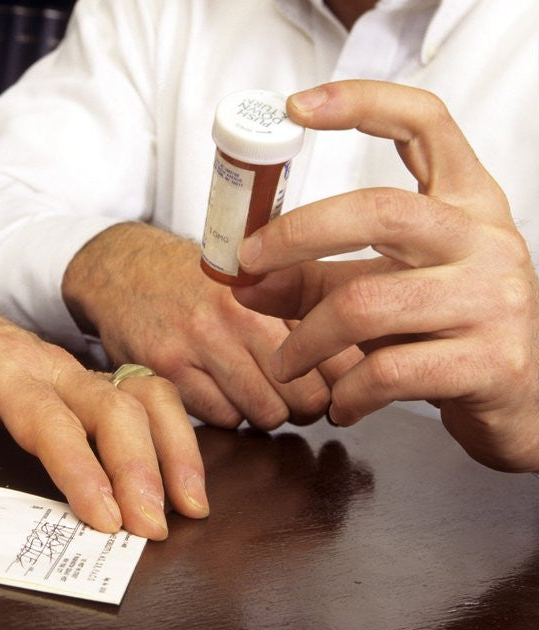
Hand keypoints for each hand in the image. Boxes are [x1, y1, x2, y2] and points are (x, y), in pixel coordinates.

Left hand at [0, 269, 209, 539]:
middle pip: (109, 406)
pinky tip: (185, 477)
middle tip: (151, 528)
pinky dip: (173, 433)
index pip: (45, 415)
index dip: (77, 465)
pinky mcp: (86, 382)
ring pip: (140, 396)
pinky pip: (145, 396)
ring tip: (189, 506)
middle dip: (138, 467)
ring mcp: (72, 370)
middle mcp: (46, 363)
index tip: (102, 515)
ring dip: (171, 449)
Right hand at [62, 223, 356, 428]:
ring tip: (255, 392)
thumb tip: (358, 363)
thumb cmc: (194, 279)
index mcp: (266, 289)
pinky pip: (222, 418)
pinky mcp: (166, 372)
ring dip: (267, 412)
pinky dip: (228, 414)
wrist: (121, 269)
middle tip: (295, 396)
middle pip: (304, 395)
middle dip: (306, 405)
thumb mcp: (252, 278)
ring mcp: (196, 345)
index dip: (342, 380)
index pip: (332, 354)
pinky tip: (219, 392)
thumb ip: (300, 310)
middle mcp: (233, 316)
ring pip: (265, 413)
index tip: (337, 386)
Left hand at [233, 80, 538, 471]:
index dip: (360, 103)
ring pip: (367, 303)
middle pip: (379, 211)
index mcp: (466, 202)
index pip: (425, 122)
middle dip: (295, 235)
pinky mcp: (490, 361)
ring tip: (285, 363)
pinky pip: (388, 371)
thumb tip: (242, 279)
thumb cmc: (443, 334)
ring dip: (304, 340)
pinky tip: (341, 404)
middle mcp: (487, 239)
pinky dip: (346, 392)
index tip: (294, 107)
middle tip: (246, 266)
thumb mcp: (385, 290)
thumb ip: (315, 280)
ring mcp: (494, 299)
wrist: (522, 404)